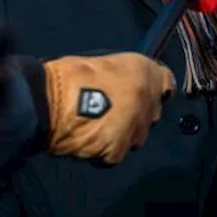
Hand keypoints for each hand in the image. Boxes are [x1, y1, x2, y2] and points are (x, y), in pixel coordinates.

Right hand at [44, 52, 175, 163]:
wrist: (50, 100)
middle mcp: (148, 100)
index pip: (166, 83)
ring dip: (124, 134)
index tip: (145, 94)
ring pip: (137, 137)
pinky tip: (89, 141)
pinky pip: (116, 154)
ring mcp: (136, 128)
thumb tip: (124, 86)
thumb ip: (124, 76)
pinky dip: (104, 151)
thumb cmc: (70, 75)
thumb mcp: (105, 62)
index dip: (154, 90)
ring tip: (99, 128)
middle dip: (137, 115)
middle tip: (113, 112)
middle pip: (151, 114)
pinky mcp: (118, 150)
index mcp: (145, 71)